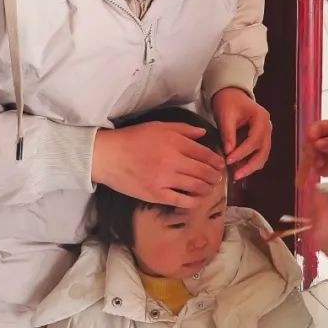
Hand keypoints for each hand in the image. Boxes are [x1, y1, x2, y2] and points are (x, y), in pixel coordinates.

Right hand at [92, 122, 225, 207]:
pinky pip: (181, 201)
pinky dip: (193, 201)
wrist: (108, 156)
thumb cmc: (133, 139)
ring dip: (207, 188)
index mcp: (174, 142)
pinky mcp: (156, 194)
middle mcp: (172, 161)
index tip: (220, 164)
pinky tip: (197, 200)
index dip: (216, 160)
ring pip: (196, 187)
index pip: (204, 153)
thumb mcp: (159, 126)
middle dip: (215, 176)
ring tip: (210, 188)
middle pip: (203, 171)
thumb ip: (183, 129)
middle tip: (218, 178)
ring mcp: (164, 179)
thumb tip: (203, 133)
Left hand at [212, 88, 271, 178]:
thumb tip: (228, 152)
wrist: (231, 95)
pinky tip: (238, 169)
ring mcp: (266, 134)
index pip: (254, 140)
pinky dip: (250, 163)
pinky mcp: (261, 140)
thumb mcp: (226, 115)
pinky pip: (258, 154)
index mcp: (261, 118)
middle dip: (250, 165)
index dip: (242, 152)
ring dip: (251, 166)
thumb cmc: (228, 102)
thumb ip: (228, 133)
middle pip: (263, 151)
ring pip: (263, 155)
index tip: (228, 160)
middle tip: (236, 176)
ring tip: (236, 175)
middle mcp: (267, 127)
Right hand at [307, 120, 327, 184]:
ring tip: (321, 167)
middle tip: (316, 160)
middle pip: (310, 144)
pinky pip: (318, 170)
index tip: (312, 142)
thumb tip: (316, 144)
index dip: (312, 134)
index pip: (316, 128)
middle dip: (310, 151)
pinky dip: (317, 172)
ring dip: (311, 163)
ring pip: (312, 158)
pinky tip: (325, 174)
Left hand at [312, 184, 327, 268]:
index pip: (316, 194)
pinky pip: (323, 235)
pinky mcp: (323, 251)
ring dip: (327, 220)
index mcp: (324, 211)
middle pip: (316, 209)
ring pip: (318, 223)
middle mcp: (316, 225)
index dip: (326, 191)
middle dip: (326, 207)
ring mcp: (318, 240)